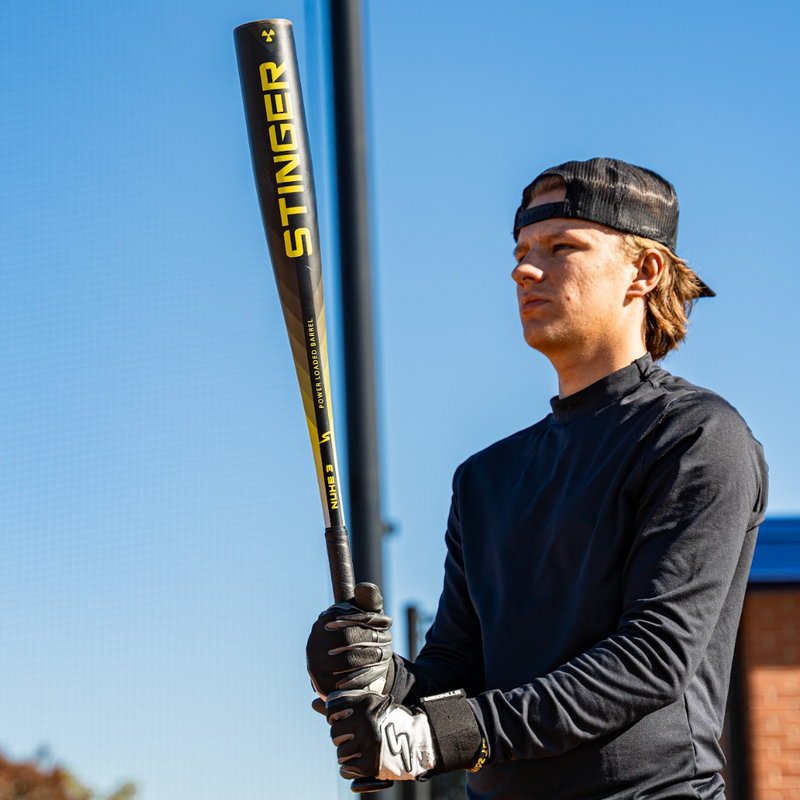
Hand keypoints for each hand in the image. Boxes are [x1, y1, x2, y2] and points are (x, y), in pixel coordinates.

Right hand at [306, 582, 393, 699]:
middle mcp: (314, 642)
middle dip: (373, 638)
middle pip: (348, 638)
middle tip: (389, 640)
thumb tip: (365, 587)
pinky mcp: (323, 687)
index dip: (370, 618)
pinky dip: (368, 675)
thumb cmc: (364, 636)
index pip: (346, 616)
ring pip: (348, 660)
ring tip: (386, 653)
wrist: (357, 670)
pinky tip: (379, 669)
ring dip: (374, 656)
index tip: (388, 622)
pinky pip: (347, 682)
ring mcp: (316, 666)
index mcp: (323, 621)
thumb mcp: (368, 617)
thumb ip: (369, 601)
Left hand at [325, 690, 435, 780]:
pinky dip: (351, 768)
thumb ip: (341, 706)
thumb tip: (313, 702)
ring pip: (339, 753)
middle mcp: (365, 720)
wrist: (417, 739)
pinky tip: (361, 761)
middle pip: (334, 733)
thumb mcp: (368, 705)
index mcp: (364, 702)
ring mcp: (367, 742)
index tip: (347, 719)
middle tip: (357, 737)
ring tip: (361, 749)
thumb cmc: (388, 719)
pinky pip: (345, 769)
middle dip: (343, 738)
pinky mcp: (370, 763)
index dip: (336, 717)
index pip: (331, 710)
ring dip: (348, 754)